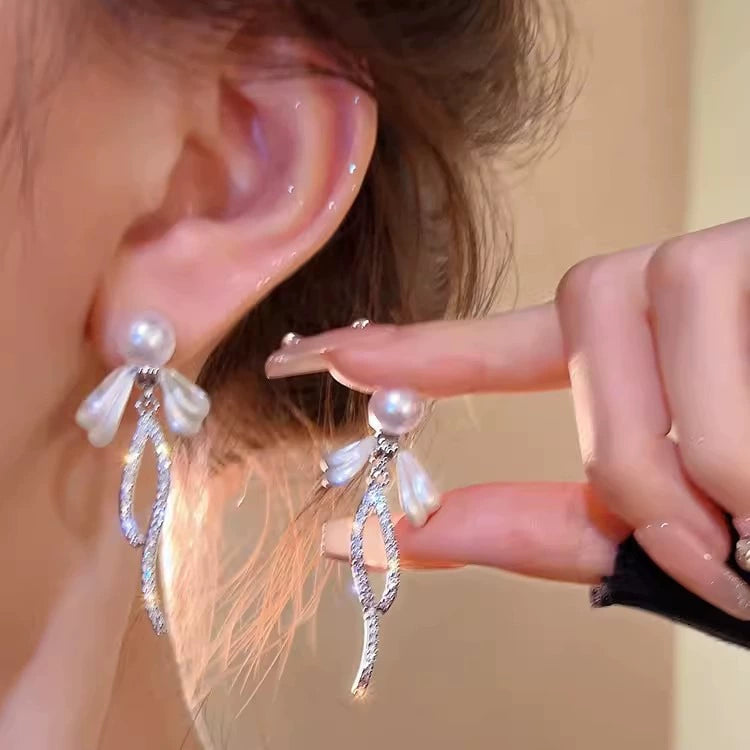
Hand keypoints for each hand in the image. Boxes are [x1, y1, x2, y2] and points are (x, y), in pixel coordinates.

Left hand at [267, 217, 749, 619]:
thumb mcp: (673, 536)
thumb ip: (548, 530)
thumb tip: (405, 538)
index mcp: (629, 357)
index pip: (490, 344)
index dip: (407, 353)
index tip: (315, 353)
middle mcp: (660, 291)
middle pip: (574, 355)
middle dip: (627, 470)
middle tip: (700, 545)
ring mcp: (713, 258)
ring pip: (632, 357)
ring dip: (691, 469)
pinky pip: (713, 339)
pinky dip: (739, 444)